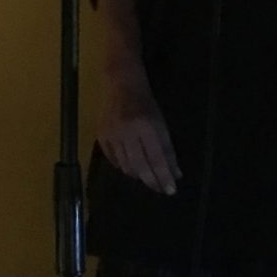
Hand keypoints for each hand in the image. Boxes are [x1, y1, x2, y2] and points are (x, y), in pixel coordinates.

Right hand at [97, 69, 180, 195]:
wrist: (122, 85)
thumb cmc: (146, 103)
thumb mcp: (161, 123)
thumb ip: (167, 149)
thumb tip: (175, 174)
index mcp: (146, 126)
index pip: (156, 158)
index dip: (164, 176)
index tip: (171, 190)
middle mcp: (127, 132)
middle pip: (140, 166)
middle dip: (152, 181)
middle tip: (160, 189)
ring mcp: (112, 134)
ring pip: (125, 166)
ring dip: (138, 175)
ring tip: (147, 177)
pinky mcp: (101, 136)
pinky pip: (113, 160)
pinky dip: (123, 166)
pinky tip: (131, 168)